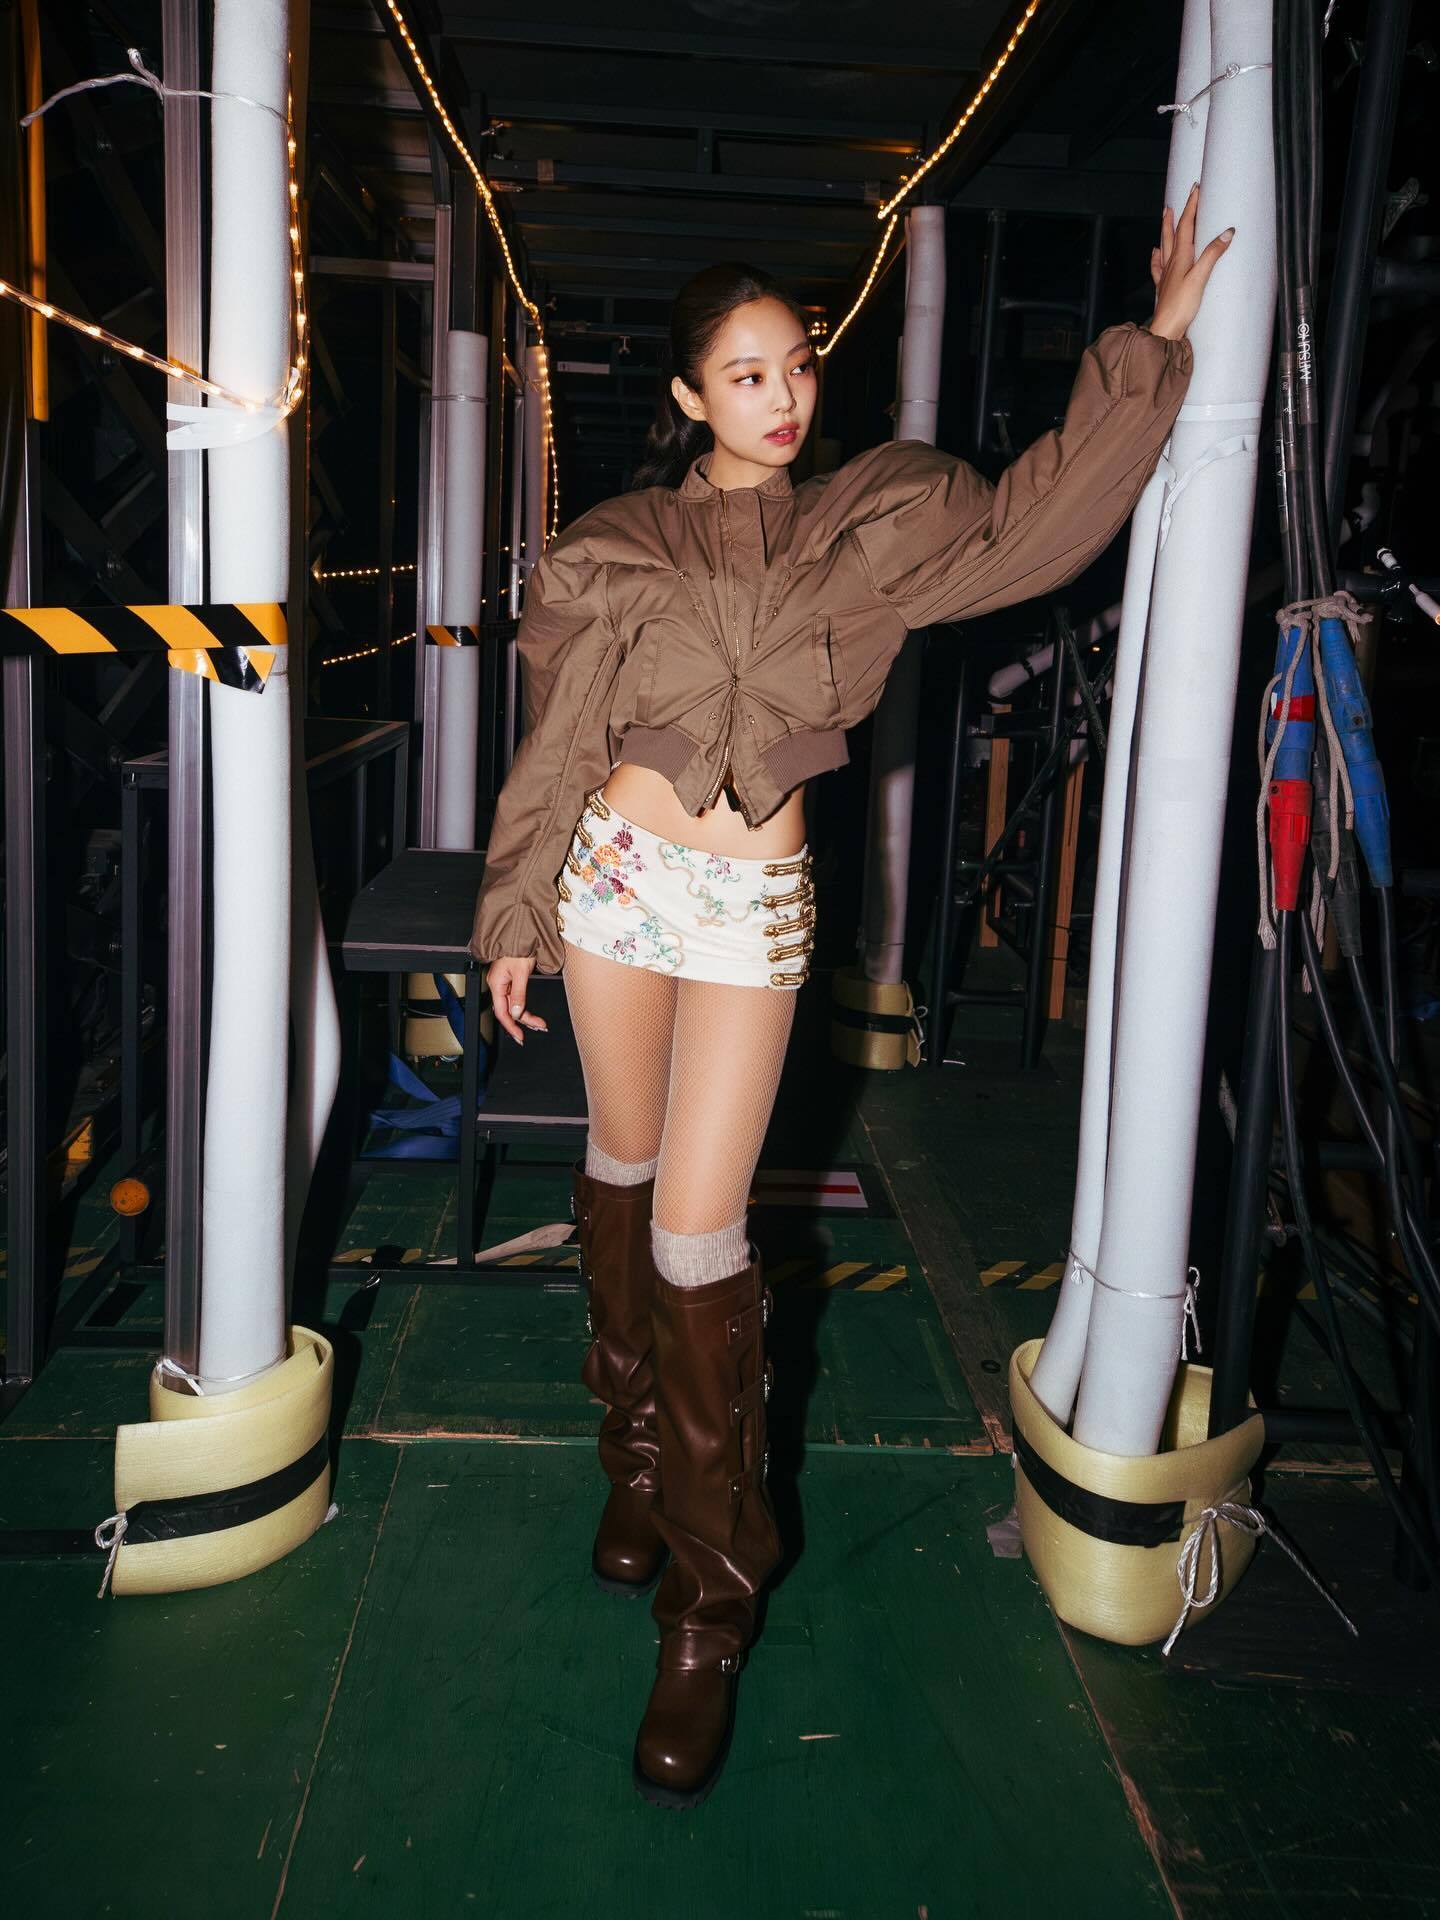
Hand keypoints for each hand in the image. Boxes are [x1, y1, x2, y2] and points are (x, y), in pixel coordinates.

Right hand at [486, 956, 547, 1046]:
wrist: (519, 932)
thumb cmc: (517, 948)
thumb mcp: (521, 973)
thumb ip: (518, 994)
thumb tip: (516, 1012)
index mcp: (496, 984)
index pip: (502, 1012)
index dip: (511, 1026)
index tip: (520, 1036)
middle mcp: (498, 985)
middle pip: (509, 1010)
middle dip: (524, 1021)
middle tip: (539, 1028)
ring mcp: (504, 983)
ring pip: (514, 1005)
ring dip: (526, 1015)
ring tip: (539, 1023)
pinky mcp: (510, 980)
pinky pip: (516, 998)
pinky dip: (524, 1006)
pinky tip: (531, 1013)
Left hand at [1148, 181, 1234, 341]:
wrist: (1165, 330)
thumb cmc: (1181, 306)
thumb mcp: (1200, 277)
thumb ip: (1212, 254)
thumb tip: (1227, 233)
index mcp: (1180, 257)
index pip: (1186, 225)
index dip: (1191, 206)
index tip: (1195, 189)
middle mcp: (1171, 262)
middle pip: (1173, 232)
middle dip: (1177, 214)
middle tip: (1178, 199)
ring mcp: (1166, 274)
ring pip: (1164, 245)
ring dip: (1166, 229)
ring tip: (1165, 216)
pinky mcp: (1164, 287)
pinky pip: (1158, 265)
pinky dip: (1156, 255)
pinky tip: (1155, 252)